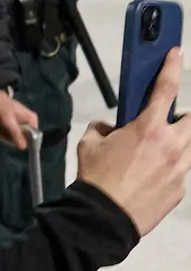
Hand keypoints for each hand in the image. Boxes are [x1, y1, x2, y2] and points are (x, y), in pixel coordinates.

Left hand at [0, 89, 39, 149]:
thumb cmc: (0, 105)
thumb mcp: (7, 120)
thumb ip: (15, 133)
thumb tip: (24, 147)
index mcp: (32, 120)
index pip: (32, 139)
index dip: (20, 141)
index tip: (8, 136)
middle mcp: (28, 123)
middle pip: (21, 139)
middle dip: (8, 136)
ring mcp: (20, 125)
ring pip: (13, 138)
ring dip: (3, 134)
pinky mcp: (13, 126)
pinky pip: (8, 135)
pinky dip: (0, 132)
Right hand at [77, 47, 190, 235]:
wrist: (103, 218)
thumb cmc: (95, 178)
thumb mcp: (89, 143)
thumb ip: (102, 129)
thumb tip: (110, 129)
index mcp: (148, 129)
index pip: (165, 89)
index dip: (171, 67)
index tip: (175, 53)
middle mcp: (171, 146)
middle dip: (182, 117)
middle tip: (165, 122)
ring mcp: (180, 170)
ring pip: (190, 147)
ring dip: (177, 143)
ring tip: (156, 153)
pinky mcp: (180, 190)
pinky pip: (182, 171)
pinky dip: (169, 169)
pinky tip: (149, 178)